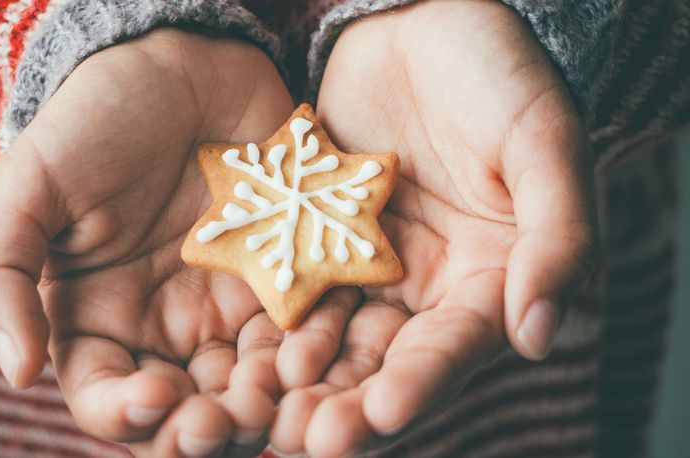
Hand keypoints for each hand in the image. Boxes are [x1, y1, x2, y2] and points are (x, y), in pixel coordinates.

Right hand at [0, 28, 295, 455]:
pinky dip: (317, 349)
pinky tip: (321, 350)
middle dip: (209, 426)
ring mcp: (235, 307)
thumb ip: (2, 276)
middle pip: (191, 409)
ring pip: (256, 383)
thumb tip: (15, 370)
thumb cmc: (98, 124)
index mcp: (104, 322)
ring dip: (269, 402)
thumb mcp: (31, 189)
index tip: (156, 396)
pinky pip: (310, 330)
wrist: (182, 70)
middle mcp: (172, 329)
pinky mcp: (290, 279)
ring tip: (280, 395)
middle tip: (230, 418)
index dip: (128, 414)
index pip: (109, 397)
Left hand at [268, 1, 598, 455]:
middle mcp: (428, 283)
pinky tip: (247, 349)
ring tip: (269, 410)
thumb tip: (538, 337)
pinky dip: (275, 320)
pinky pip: (295, 284)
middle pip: (389, 357)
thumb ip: (557, 236)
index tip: (386, 413)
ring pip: (336, 334)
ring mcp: (370, 262)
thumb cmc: (497, 74)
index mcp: (490, 274)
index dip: (424, 380)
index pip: (457, 343)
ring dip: (305, 376)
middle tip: (311, 440)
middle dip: (353, 400)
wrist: (421, 21)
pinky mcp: (319, 237)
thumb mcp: (542, 144)